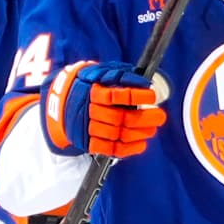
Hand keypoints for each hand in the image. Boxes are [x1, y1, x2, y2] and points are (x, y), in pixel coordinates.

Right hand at [44, 60, 166, 157]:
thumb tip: (145, 82)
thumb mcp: (103, 74)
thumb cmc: (92, 85)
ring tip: (152, 129)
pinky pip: (110, 150)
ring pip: (117, 134)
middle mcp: (89, 109)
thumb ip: (123, 76)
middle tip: (160, 116)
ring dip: (139, 134)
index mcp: (93, 90)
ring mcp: (88, 127)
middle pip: (120, 118)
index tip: (152, 96)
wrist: (64, 102)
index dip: (137, 96)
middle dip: (144, 118)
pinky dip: (129, 149)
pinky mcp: (88, 142)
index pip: (117, 95)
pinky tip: (141, 144)